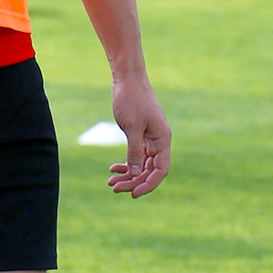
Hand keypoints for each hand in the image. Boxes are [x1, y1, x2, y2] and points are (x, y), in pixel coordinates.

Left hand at [107, 77, 170, 197]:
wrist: (127, 78)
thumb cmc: (131, 99)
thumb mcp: (131, 126)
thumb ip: (134, 151)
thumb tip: (135, 174)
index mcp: (162, 140)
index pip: (160, 170)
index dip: (148, 184)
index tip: (133, 194)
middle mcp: (158, 141)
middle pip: (149, 170)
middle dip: (133, 181)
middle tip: (114, 188)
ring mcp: (149, 138)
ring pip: (141, 164)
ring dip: (128, 175)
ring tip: (111, 182)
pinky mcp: (140, 134)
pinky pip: (136, 155)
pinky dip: (126, 163)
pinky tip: (113, 168)